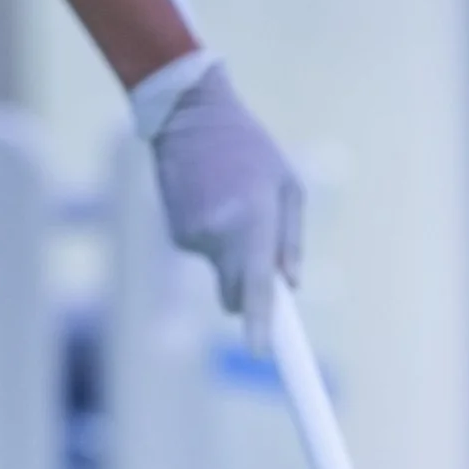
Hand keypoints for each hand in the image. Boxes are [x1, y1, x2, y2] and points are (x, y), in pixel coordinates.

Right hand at [148, 64, 304, 350]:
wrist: (188, 115)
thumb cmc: (249, 148)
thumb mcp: (288, 186)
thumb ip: (292, 241)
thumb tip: (290, 287)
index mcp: (253, 221)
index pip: (255, 285)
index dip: (258, 322)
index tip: (261, 353)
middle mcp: (219, 236)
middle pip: (234, 295)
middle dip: (248, 291)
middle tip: (260, 259)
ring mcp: (192, 237)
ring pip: (220, 272)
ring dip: (230, 253)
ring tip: (231, 204)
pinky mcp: (176, 235)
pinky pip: (204, 254)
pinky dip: (212, 239)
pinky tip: (211, 202)